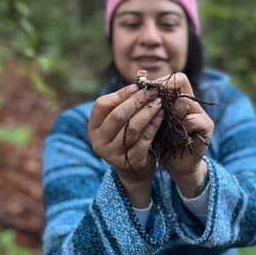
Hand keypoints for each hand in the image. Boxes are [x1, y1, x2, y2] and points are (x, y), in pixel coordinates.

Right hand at [87, 84, 164, 206]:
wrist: (133, 169)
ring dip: (148, 112)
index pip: (102, 105)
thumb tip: (141, 85)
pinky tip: (162, 115)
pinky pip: (145, 138)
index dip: (120, 94)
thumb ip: (124, 104)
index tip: (138, 87)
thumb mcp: (120, 122)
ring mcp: (113, 154)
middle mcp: (99, 142)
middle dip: (137, 101)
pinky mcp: (130, 161)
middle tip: (152, 92)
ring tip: (159, 102)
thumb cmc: (126, 136)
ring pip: (132, 127)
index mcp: (93, 128)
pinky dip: (154, 124)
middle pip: (117, 116)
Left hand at [155, 73, 213, 196]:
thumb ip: (151, 107)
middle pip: (180, 85)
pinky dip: (180, 128)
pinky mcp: (207, 126)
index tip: (147, 91)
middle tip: (153, 109)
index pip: (177, 79)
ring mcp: (201, 114)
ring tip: (164, 127)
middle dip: (162, 97)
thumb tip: (139, 90)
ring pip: (184, 102)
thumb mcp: (154, 122)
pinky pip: (192, 120)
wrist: (177, 166)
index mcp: (180, 99)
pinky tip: (174, 138)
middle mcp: (192, 103)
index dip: (162, 82)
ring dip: (170, 114)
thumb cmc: (162, 142)